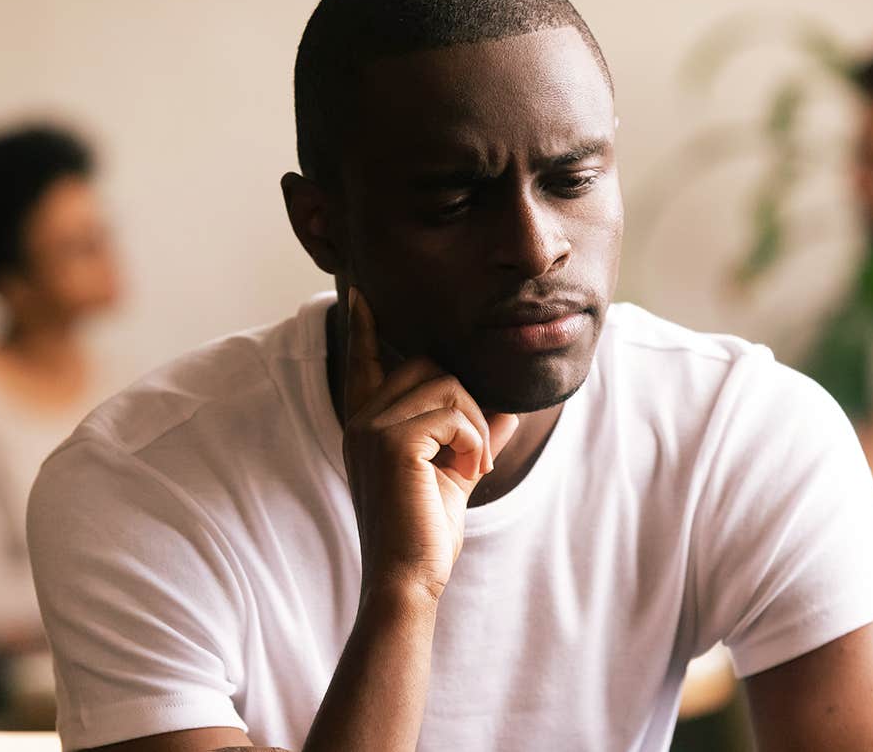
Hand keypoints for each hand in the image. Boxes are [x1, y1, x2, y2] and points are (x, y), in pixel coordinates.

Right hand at [341, 288, 518, 601]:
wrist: (408, 579)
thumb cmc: (426, 533)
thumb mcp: (456, 473)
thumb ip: (475, 434)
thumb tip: (511, 409)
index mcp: (367, 425)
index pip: (363, 362)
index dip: (365, 327)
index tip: (360, 292)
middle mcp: (361, 420)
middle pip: (427, 365)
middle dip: (466, 400)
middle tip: (476, 451)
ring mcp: (371, 428)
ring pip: (447, 385)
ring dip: (476, 425)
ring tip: (475, 465)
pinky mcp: (392, 442)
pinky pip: (454, 412)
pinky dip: (475, 440)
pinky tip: (471, 471)